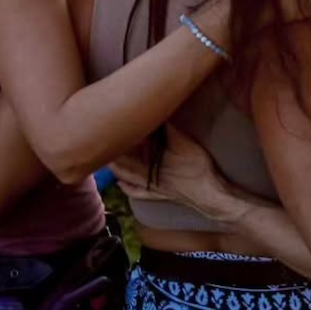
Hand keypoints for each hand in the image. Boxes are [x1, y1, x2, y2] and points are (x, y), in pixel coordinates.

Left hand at [111, 126, 248, 223]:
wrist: (208, 193)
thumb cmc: (196, 168)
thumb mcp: (184, 143)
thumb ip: (170, 131)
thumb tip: (160, 114)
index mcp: (149, 163)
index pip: (126, 151)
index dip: (116, 142)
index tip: (108, 131)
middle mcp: (145, 175)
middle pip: (122, 165)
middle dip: (112, 155)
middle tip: (102, 143)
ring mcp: (151, 187)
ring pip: (126, 177)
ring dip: (116, 169)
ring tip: (107, 160)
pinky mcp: (159, 195)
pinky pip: (137, 192)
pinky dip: (127, 188)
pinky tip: (121, 185)